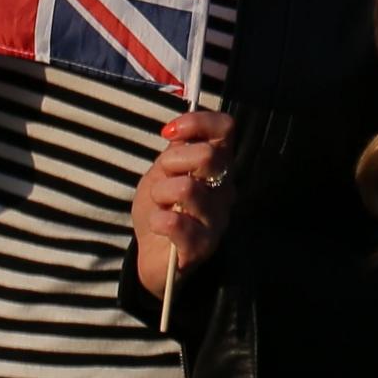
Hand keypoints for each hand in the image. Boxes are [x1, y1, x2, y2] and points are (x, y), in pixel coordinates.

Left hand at [132, 107, 238, 294]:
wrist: (152, 255)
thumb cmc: (161, 208)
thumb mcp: (162, 172)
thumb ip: (175, 150)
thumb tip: (177, 128)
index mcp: (219, 166)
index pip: (225, 128)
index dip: (197, 122)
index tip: (170, 133)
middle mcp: (225, 190)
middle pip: (209, 155)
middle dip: (172, 161)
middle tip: (162, 177)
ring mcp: (217, 219)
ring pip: (186, 188)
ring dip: (160, 193)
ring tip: (159, 206)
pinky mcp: (201, 247)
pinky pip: (174, 222)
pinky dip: (157, 220)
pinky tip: (158, 226)